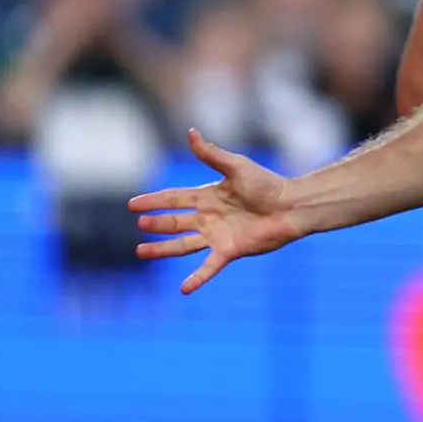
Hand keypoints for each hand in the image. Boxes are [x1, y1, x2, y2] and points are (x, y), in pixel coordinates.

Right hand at [130, 129, 302, 291]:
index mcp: (208, 196)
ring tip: (141, 251)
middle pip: (175, 222)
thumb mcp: (235, 166)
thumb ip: (211, 154)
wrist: (291, 206)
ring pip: (183, 245)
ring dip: (163, 249)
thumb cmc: (267, 184)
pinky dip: (197, 279)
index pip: (174, 198)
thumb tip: (190, 132)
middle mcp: (210, 217)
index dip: (153, 201)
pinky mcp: (230, 251)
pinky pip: (209, 267)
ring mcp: (218, 235)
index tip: (132, 204)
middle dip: (156, 223)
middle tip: (139, 223)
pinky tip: (183, 289)